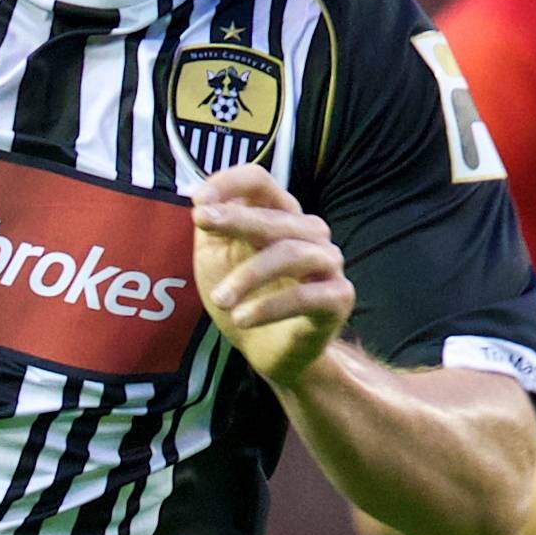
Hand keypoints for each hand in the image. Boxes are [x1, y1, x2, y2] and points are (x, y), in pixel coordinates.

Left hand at [190, 163, 354, 386]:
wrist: (268, 352)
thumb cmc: (245, 297)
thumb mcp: (217, 258)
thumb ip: (212, 227)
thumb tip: (201, 196)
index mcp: (280, 215)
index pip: (260, 182)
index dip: (228, 185)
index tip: (197, 205)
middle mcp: (310, 232)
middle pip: (274, 216)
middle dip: (236, 219)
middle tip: (201, 224)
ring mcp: (328, 263)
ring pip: (291, 254)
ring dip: (249, 275)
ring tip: (220, 299)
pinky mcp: (338, 298)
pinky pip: (307, 297)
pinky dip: (271, 307)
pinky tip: (243, 319)